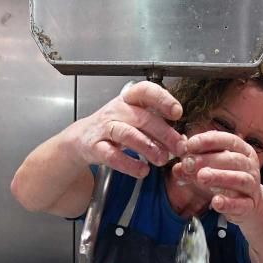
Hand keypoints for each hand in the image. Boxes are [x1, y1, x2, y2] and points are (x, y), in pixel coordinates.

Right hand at [69, 81, 187, 177]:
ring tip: (162, 160)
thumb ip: (157, 127)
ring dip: (148, 147)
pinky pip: (112, 156)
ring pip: (128, 134)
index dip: (162, 99)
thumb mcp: (135, 120)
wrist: (81, 139)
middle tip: (180, 147)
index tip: (177, 113)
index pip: (145, 91)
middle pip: (142, 117)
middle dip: (164, 133)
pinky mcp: (96, 148)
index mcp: (129, 99)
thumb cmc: (114, 127)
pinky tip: (142, 170)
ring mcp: (104, 128)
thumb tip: (181, 141)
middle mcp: (116, 111)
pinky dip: (129, 164)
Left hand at [171, 131, 262, 220]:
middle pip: (233, 159)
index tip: (189, 144)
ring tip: (201, 177)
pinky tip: (215, 202)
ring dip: (219, 177)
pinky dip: (228, 203)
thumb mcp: (209, 170)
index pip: (228, 140)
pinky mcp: (250, 205)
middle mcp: (250, 166)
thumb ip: (193, 167)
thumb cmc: (227, 182)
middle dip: (209, 159)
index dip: (208, 140)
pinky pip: (241, 204)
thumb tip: (177, 166)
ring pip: (239, 179)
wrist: (247, 205)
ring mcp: (252, 186)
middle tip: (189, 163)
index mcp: (242, 151)